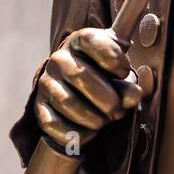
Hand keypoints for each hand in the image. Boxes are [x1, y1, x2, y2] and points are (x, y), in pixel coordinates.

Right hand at [33, 27, 143, 150]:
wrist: (80, 92)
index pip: (91, 40)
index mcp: (80, 41)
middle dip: (107, 99)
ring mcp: (46, 81)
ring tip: (105, 121)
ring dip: (93, 118)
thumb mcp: (119, 76)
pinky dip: (76, 133)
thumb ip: (130, 83)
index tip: (124, 72)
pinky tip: (89, 132)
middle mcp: (59, 58)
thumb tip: (134, 94)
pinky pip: (54, 123)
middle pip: (80, 76)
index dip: (112, 58)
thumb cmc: (105, 77)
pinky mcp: (39, 105)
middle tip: (119, 112)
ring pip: (67, 102)